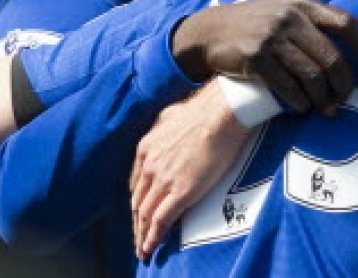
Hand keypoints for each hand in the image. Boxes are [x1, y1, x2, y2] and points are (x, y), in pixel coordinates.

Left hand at [130, 81, 248, 259]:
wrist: (221, 112)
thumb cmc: (205, 109)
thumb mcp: (171, 116)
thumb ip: (164, 129)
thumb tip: (168, 130)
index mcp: (146, 148)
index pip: (137, 183)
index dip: (138, 200)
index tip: (140, 211)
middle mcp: (150, 165)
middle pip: (137, 201)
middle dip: (136, 221)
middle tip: (138, 236)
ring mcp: (163, 179)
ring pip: (145, 214)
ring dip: (142, 234)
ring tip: (143, 248)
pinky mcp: (181, 191)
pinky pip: (161, 220)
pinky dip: (153, 237)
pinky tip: (151, 247)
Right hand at [172, 0, 357, 113]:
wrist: (211, 30)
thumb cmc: (258, 22)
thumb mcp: (286, 9)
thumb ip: (315, 21)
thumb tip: (354, 47)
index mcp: (304, 4)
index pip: (346, 23)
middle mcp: (291, 18)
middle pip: (332, 57)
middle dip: (344, 83)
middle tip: (346, 98)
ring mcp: (273, 38)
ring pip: (312, 76)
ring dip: (323, 99)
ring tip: (327, 108)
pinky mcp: (256, 59)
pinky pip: (288, 88)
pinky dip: (300, 102)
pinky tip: (303, 107)